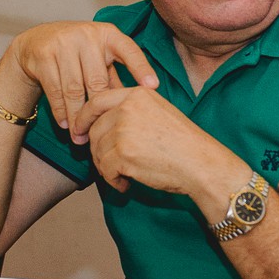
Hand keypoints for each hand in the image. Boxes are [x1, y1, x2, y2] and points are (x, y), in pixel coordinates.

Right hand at [7, 21, 158, 139]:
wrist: (37, 41)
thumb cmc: (78, 53)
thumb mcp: (99, 58)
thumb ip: (114, 77)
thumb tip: (132, 105)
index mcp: (108, 35)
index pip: (129, 50)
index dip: (141, 68)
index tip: (153, 87)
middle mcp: (87, 35)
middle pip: (97, 80)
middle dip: (99, 110)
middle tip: (101, 132)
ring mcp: (63, 42)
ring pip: (74, 89)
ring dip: (77, 116)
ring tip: (80, 136)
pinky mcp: (44, 54)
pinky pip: (54, 90)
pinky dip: (60, 110)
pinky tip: (65, 124)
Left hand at [72, 87, 245, 197]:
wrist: (200, 162)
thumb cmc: (183, 142)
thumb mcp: (158, 112)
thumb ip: (130, 111)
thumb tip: (96, 124)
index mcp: (136, 94)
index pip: (96, 101)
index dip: (83, 117)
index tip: (78, 131)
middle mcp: (127, 108)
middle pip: (94, 129)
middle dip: (96, 150)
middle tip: (108, 164)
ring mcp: (124, 130)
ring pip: (98, 151)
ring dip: (107, 168)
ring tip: (124, 174)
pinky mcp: (123, 154)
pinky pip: (105, 170)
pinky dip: (114, 181)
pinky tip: (127, 184)